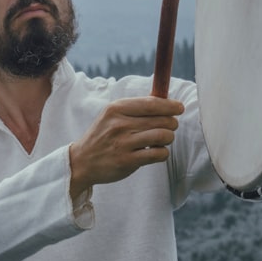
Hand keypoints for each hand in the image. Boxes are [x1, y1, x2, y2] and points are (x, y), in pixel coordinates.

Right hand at [68, 96, 184, 198]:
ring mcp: (123, 143)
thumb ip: (136, 107)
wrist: (82, 161)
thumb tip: (164, 98)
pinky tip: (156, 152)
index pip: (151, 103)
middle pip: (162, 120)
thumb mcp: (112, 115)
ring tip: (162, 140)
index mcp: (116, 108)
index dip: (170, 105)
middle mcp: (119, 124)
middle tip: (169, 127)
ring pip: (163, 136)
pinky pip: (158, 154)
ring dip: (168, 138)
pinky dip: (163, 153)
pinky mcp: (127, 161)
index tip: (179, 108)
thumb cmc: (103, 135)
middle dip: (171, 123)